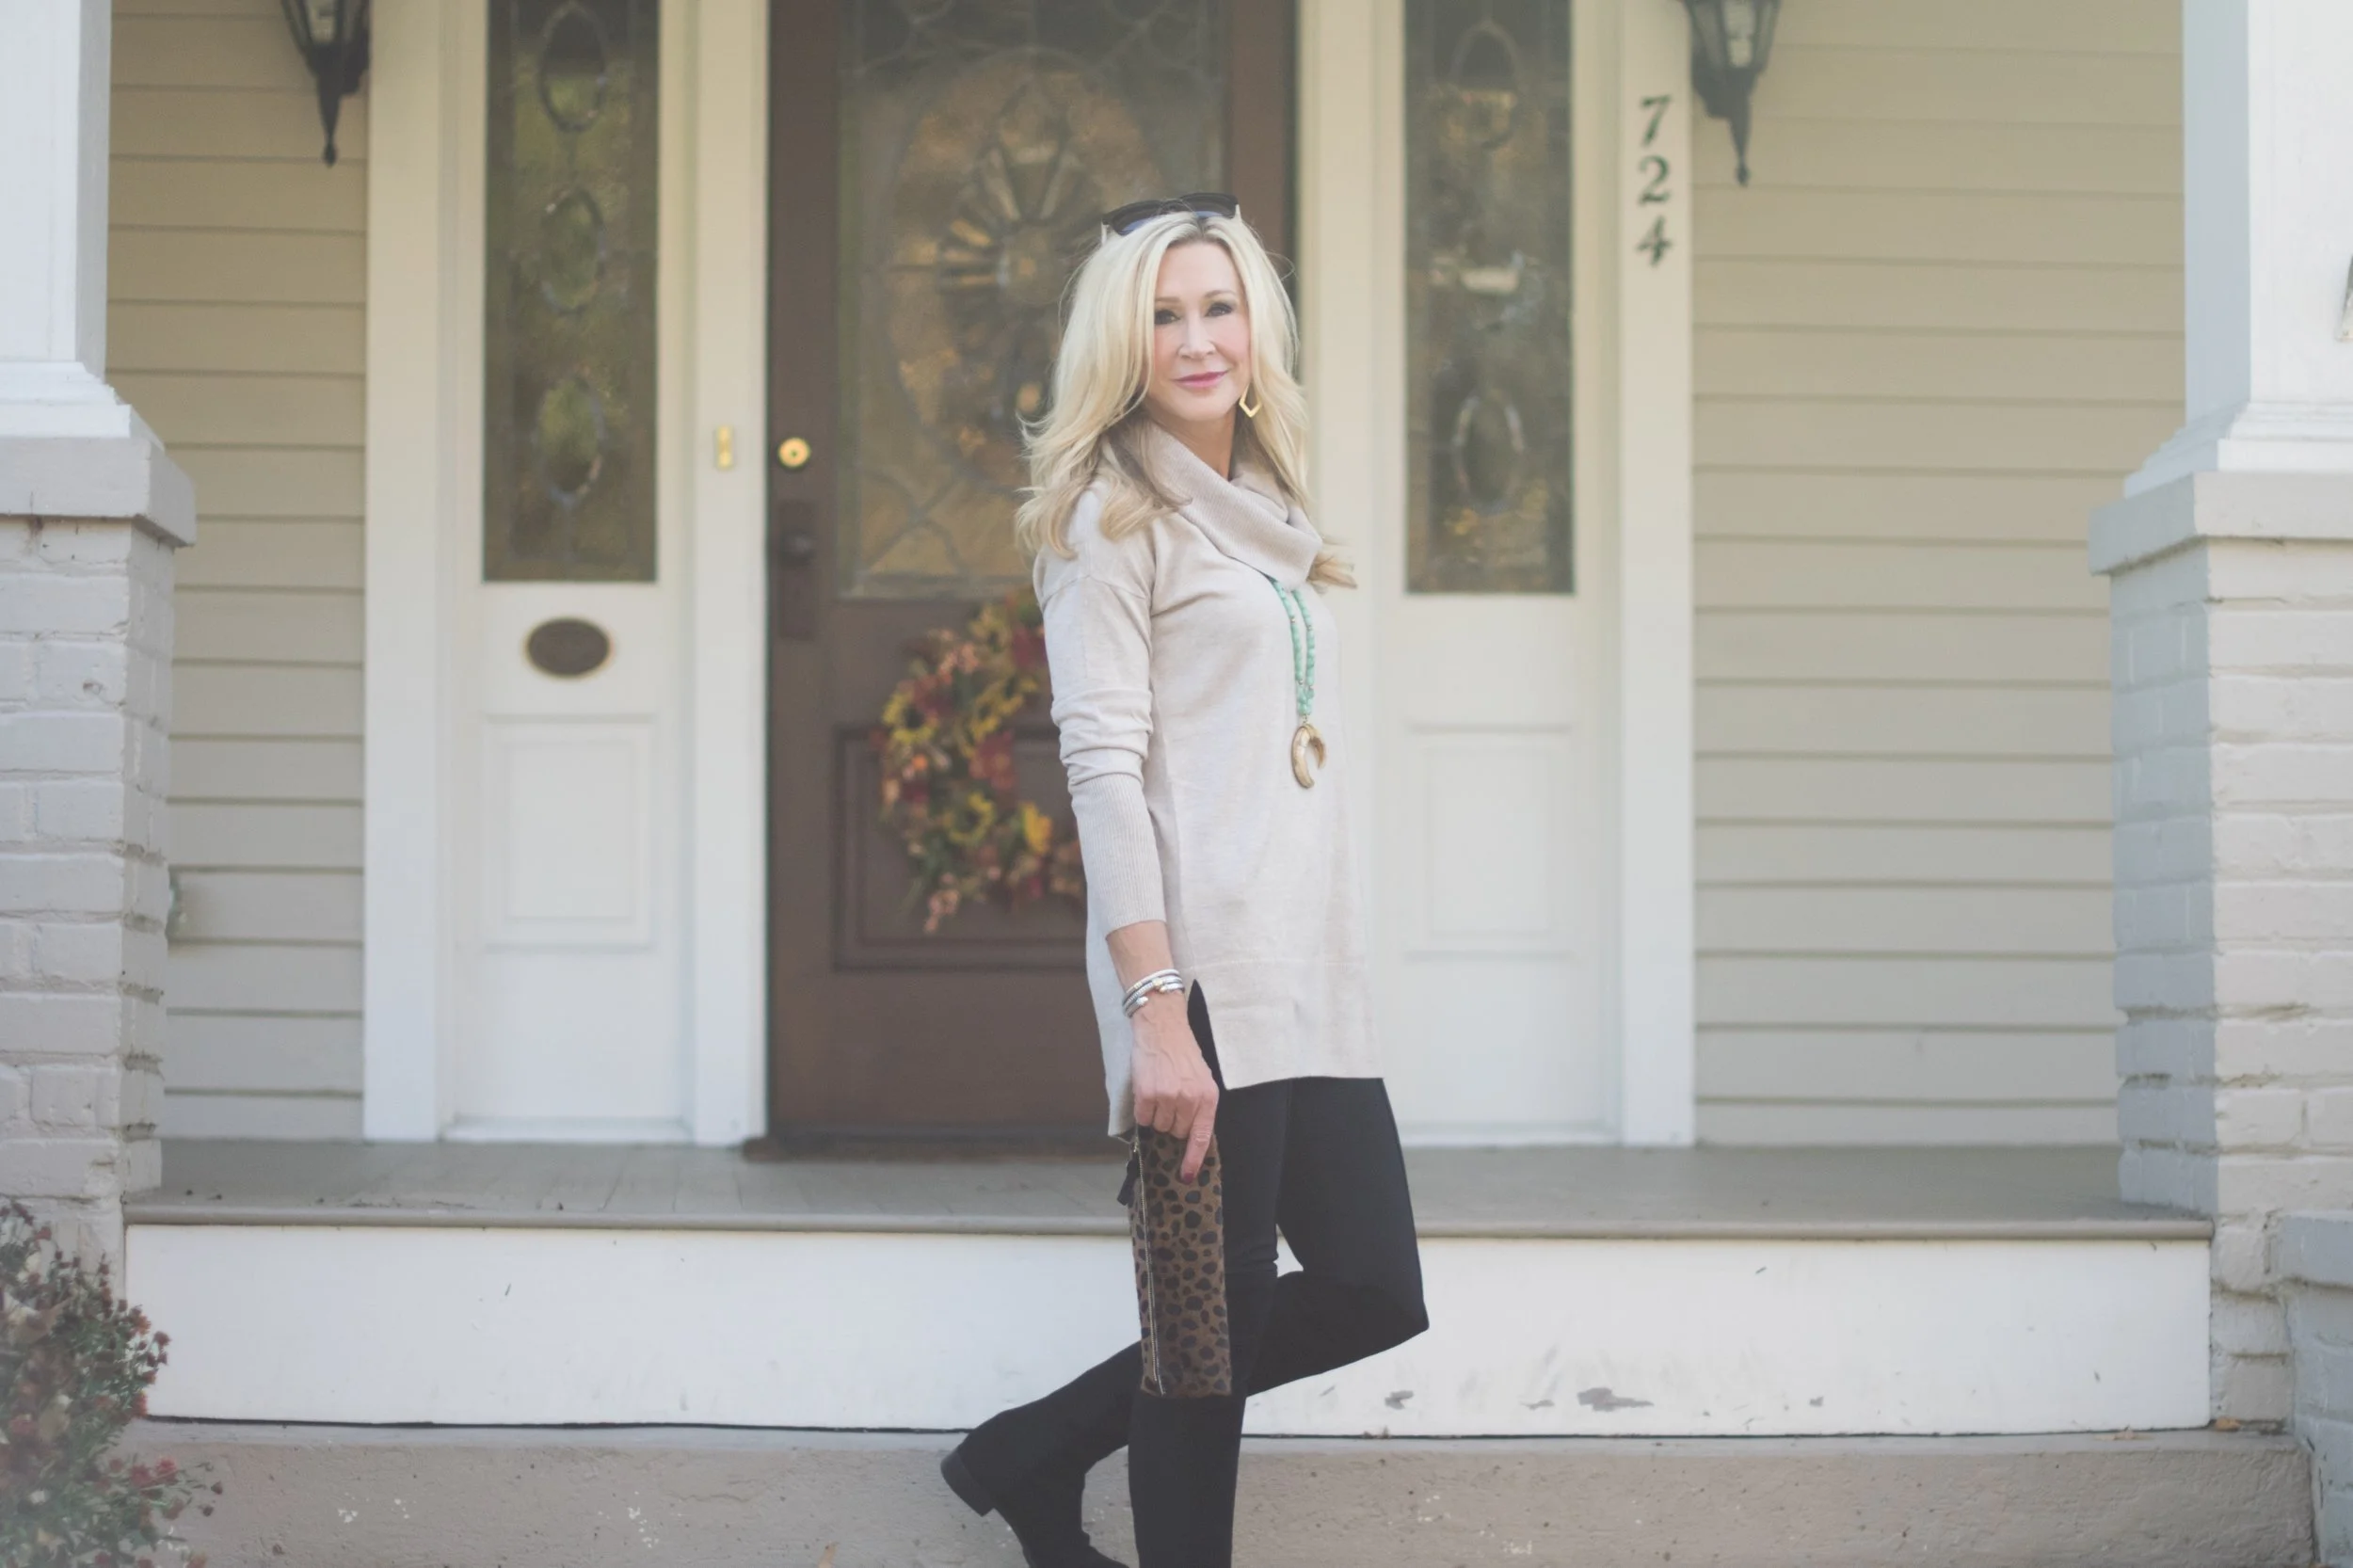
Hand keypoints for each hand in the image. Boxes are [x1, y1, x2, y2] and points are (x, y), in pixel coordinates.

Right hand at [1129, 990, 1217, 1181]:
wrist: (1162, 1027)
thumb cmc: (1182, 1052)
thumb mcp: (1200, 1078)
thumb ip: (1198, 1106)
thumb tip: (1188, 1136)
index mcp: (1208, 1097)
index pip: (1201, 1137)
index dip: (1193, 1159)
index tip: (1187, 1175)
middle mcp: (1190, 1100)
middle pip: (1176, 1132)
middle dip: (1172, 1121)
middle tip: (1170, 1098)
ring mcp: (1168, 1098)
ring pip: (1158, 1126)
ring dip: (1156, 1114)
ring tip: (1159, 1089)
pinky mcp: (1147, 1095)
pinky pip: (1142, 1118)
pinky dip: (1142, 1109)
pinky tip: (1147, 1090)